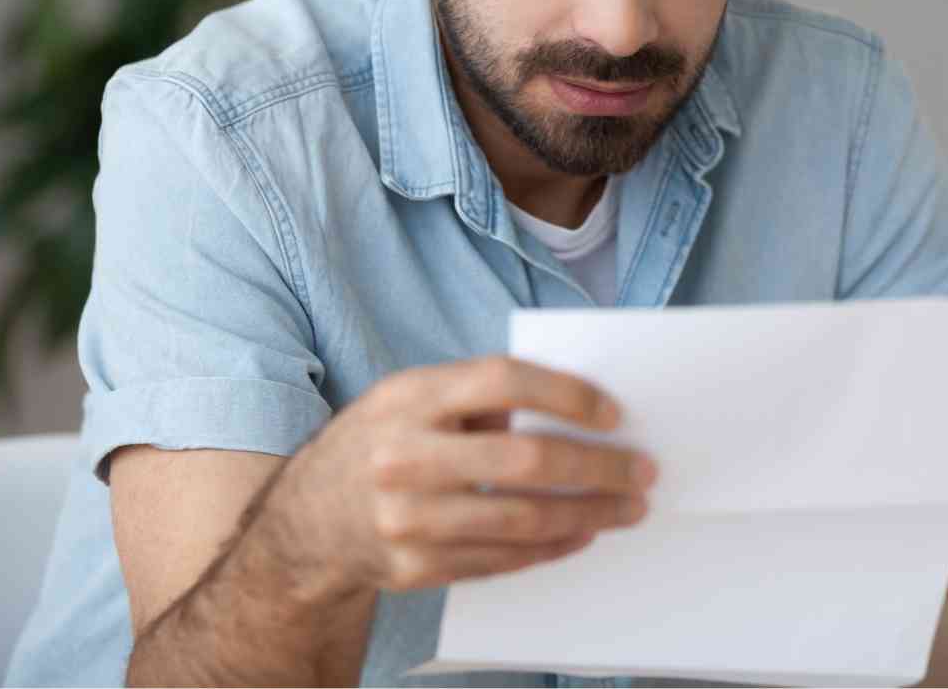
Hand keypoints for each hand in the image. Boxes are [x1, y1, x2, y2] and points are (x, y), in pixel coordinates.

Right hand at [268, 356, 656, 592]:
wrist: (305, 523)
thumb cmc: (378, 445)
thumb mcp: (409, 401)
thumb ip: (477, 398)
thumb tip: (573, 408)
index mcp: (408, 397)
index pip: (501, 381)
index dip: (565, 394)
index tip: (614, 413)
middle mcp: (403, 455)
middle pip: (523, 458)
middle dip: (597, 466)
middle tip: (641, 470)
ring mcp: (406, 517)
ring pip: (521, 519)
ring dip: (588, 514)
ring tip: (627, 508)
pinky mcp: (414, 566)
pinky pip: (501, 559)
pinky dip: (551, 547)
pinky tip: (581, 533)